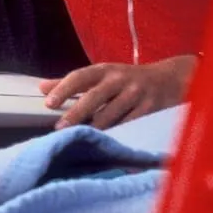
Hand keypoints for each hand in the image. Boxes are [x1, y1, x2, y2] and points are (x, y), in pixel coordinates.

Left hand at [39, 55, 195, 129]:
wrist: (170, 79)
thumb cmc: (128, 80)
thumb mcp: (103, 75)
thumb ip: (73, 83)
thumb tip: (42, 88)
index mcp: (105, 70)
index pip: (80, 76)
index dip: (64, 88)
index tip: (49, 103)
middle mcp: (120, 80)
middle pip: (95, 96)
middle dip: (77, 112)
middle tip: (60, 127)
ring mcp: (137, 94)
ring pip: (112, 114)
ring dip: (95, 127)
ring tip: (80, 138)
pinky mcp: (150, 110)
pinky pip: (130, 125)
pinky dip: (117, 134)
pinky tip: (106, 142)